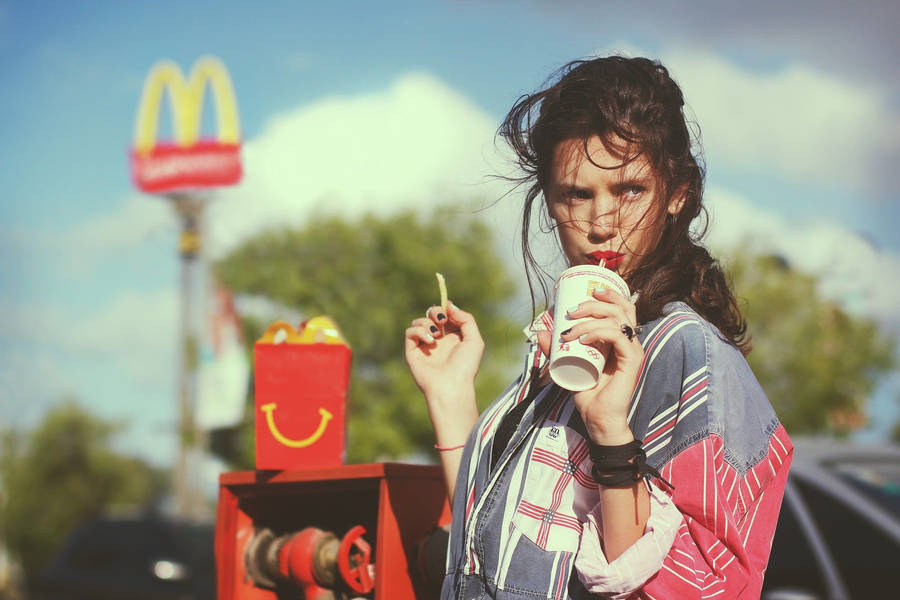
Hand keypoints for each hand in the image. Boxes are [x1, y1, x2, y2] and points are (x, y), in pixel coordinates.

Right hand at [405, 302, 483, 405]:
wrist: (451, 385)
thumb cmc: (465, 366)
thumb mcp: (474, 340)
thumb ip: (466, 319)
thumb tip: (450, 306)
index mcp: (453, 337)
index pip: (446, 315)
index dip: (446, 309)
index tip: (448, 308)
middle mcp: (438, 340)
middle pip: (430, 314)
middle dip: (435, 311)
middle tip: (442, 320)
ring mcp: (424, 346)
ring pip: (419, 322)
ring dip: (427, 322)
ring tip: (436, 334)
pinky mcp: (412, 351)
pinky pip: (410, 332)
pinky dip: (419, 331)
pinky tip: (430, 341)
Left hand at [536, 288, 642, 444]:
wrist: (598, 419)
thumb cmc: (587, 394)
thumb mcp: (567, 365)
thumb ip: (555, 350)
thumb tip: (541, 331)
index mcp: (620, 339)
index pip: (622, 307)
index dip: (609, 294)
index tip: (587, 291)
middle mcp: (630, 342)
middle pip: (621, 307)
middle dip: (594, 303)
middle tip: (572, 311)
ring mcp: (632, 351)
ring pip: (616, 319)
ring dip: (589, 319)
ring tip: (569, 331)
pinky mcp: (632, 361)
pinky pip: (618, 336)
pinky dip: (599, 332)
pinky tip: (583, 339)